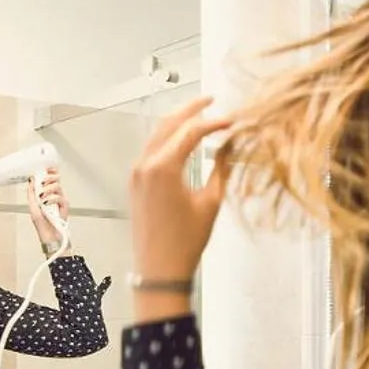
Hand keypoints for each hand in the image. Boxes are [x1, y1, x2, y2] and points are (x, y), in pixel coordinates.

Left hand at [26, 169, 69, 251]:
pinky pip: (60, 198)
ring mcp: (60, 201)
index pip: (50, 179)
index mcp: (47, 194)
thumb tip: (31, 181)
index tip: (45, 168)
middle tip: (43, 181)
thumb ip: (31, 193)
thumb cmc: (42, 225)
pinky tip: (46, 203)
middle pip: (56, 179)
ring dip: (48, 189)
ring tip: (42, 196)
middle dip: (49, 177)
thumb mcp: (32, 207)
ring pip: (57, 186)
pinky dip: (52, 199)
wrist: (48, 236)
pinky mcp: (64, 207)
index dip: (49, 171)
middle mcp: (54, 196)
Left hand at [129, 97, 232, 289]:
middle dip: (190, 109)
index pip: (192, 131)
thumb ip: (222, 168)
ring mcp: (137, 173)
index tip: (232, 120)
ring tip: (198, 115)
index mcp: (163, 168)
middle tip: (210, 99)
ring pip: (157, 134)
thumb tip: (232, 145)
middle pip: (168, 124)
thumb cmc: (185, 242)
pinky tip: (182, 139)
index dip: (215, 121)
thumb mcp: (211, 202)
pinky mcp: (135, 182)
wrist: (159, 270)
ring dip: (177, 122)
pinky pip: (151, 150)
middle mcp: (145, 165)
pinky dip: (167, 139)